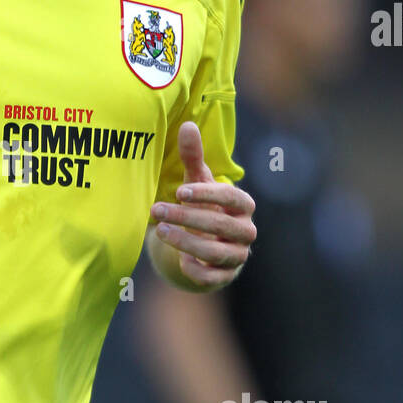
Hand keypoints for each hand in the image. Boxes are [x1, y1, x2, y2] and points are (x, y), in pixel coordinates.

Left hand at [149, 121, 255, 288]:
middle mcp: (245, 230)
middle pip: (220, 225)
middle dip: (186, 217)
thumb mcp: (197, 183)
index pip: (232, 197)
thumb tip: (187, 125)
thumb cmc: (203, 207)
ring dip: (185, 242)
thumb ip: (193, 157)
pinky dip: (196, 270)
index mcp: (243, 205)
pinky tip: (179, 260)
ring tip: (160, 230)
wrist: (204, 244)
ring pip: (215, 252)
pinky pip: (213, 277)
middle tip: (156, 209)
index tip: (180, 192)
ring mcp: (237, 255)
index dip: (207, 194)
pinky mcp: (225, 275)